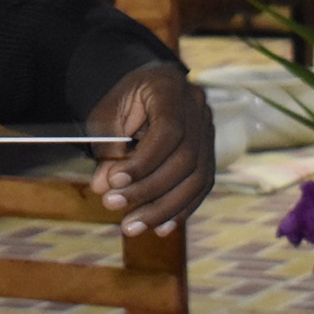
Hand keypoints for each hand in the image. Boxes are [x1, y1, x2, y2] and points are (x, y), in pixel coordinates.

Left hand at [87, 62, 212, 236]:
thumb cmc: (124, 100)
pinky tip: (160, 227)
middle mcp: (198, 109)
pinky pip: (201, 186)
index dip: (143, 162)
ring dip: (164, 208)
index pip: (168, 131)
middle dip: (149, 191)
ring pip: (198, 178)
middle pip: (186, 159)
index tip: (114, 182)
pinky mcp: (209, 153)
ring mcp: (208, 131)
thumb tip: (103, 187)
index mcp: (171, 89)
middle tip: (116, 209)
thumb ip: (106, 148)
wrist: (148, 87)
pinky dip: (180, 209)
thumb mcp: (106, 115)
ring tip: (133, 226)